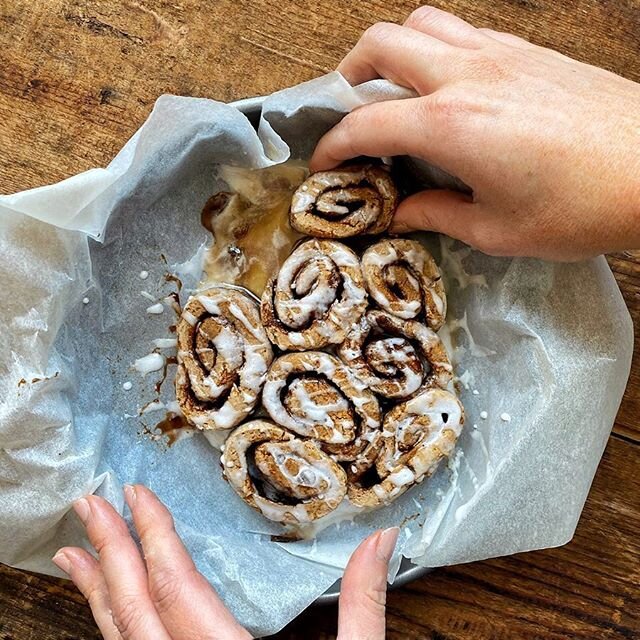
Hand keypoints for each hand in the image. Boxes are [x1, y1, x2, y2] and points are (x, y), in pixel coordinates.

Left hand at [52, 485, 398, 639]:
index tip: (135, 495)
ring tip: (75, 553)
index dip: (154, 535)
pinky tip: (109, 609)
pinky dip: (112, 628)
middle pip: (136, 609)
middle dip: (110, 551)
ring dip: (96, 593)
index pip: (178, 586)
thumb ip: (362, 602)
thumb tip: (382, 539)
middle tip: (87, 505)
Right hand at [310, 6, 639, 260]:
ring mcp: (500, 54)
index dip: (334, 144)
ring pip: (423, 22)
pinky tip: (446, 85)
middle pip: (382, 43)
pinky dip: (437, 49)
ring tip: (391, 87)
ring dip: (394, 50)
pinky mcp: (528, 50)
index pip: (366, 122)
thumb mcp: (497, 230)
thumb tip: (401, 213)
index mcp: (451, 124)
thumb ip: (437, 215)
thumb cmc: (579, 207)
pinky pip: (464, 30)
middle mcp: (467, 75)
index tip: (323, 164)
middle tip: (348, 108)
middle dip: (350, 73)